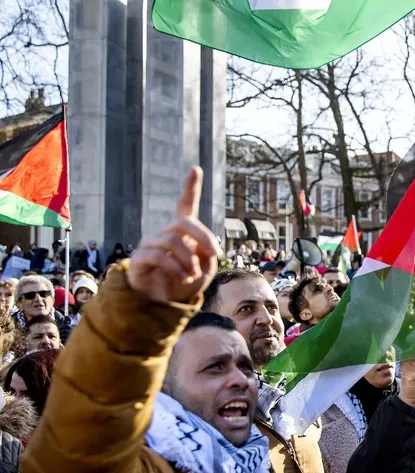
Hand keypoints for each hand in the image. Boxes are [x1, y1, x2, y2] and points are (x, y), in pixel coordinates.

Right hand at [128, 167, 219, 303]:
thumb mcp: (205, 271)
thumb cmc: (184, 283)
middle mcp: (165, 233)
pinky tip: (183, 277)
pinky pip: (160, 256)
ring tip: (193, 274)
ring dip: (189, 260)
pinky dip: (177, 268)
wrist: (162, 304)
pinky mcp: (140, 258)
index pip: (185, 205)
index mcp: (182, 232)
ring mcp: (150, 244)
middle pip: (184, 223)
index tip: (196, 169)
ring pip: (173, 241)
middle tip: (215, 254)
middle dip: (203, 237)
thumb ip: (208, 257)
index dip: (190, 187)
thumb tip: (201, 248)